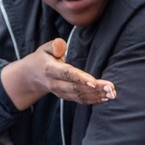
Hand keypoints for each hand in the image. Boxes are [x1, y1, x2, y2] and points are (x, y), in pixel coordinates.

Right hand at [1, 38, 115, 109]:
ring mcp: (60, 93)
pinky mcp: (66, 97)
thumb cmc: (43, 58)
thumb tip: (61, 44)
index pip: (67, 74)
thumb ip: (54, 45)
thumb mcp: (44, 48)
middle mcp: (55, 84)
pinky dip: (94, 100)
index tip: (94, 82)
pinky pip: (80, 100)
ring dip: (97, 96)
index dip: (80, 78)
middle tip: (110, 88)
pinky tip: (106, 97)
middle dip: (95, 89)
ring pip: (80, 96)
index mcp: (50, 70)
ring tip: (112, 93)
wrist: (32, 76)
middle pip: (76, 88)